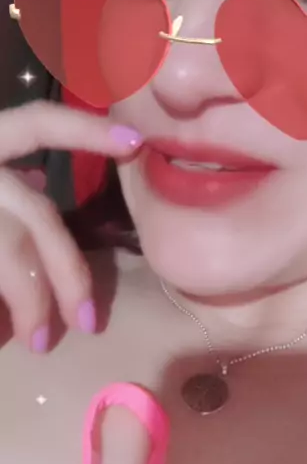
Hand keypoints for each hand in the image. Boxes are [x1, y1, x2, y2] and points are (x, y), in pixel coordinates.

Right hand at [0, 101, 141, 352]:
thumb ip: (0, 174)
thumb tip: (37, 183)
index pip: (36, 123)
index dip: (85, 130)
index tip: (136, 143)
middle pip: (33, 216)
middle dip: (67, 270)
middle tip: (87, 321)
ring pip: (6, 252)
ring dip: (30, 301)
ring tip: (40, 340)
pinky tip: (1, 331)